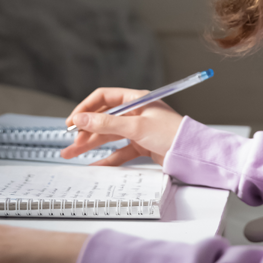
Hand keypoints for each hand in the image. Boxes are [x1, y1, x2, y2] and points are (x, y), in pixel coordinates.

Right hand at [60, 87, 184, 164]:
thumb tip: (81, 119)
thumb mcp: (136, 127)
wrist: (192, 154)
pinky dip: (107, 157)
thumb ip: (106, 124)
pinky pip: (119, 150)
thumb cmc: (172, 134)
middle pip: (103, 119)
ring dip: (91, 145)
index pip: (104, 98)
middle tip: (69, 144)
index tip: (72, 122)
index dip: (85, 108)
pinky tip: (94, 164)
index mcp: (136, 99)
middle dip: (85, 131)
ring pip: (108, 136)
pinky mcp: (141, 145)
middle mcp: (135, 112)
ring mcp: (138, 129)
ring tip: (72, 154)